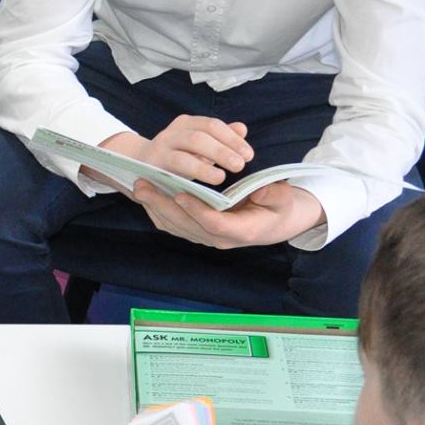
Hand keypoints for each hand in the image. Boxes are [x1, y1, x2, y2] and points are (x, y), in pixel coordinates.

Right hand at [101, 118, 252, 187]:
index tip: (249, 155)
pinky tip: (205, 183)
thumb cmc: (178, 156)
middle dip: (222, 150)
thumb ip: (221, 137)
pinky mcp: (153, 164)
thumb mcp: (201, 146)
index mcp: (187, 123)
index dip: (232, 139)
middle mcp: (173, 132)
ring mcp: (160, 147)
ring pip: (185, 152)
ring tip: (223, 177)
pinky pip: (173, 168)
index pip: (213, 125)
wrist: (139, 165)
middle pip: (200, 136)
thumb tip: (242, 129)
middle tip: (241, 165)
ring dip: (206, 164)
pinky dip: (191, 174)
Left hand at [130, 180, 325, 249]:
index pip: (214, 224)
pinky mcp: (198, 232)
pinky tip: (146, 196)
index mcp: (242, 230)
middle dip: (163, 205)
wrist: (276, 223)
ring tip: (140, 187)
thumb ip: (274, 194)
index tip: (181, 194)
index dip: (196, 210)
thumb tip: (260, 189)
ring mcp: (206, 237)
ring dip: (155, 207)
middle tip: (145, 186)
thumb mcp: (284, 199)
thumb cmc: (279, 208)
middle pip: (187, 225)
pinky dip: (158, 212)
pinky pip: (174, 226)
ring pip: (176, 226)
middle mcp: (220, 238)